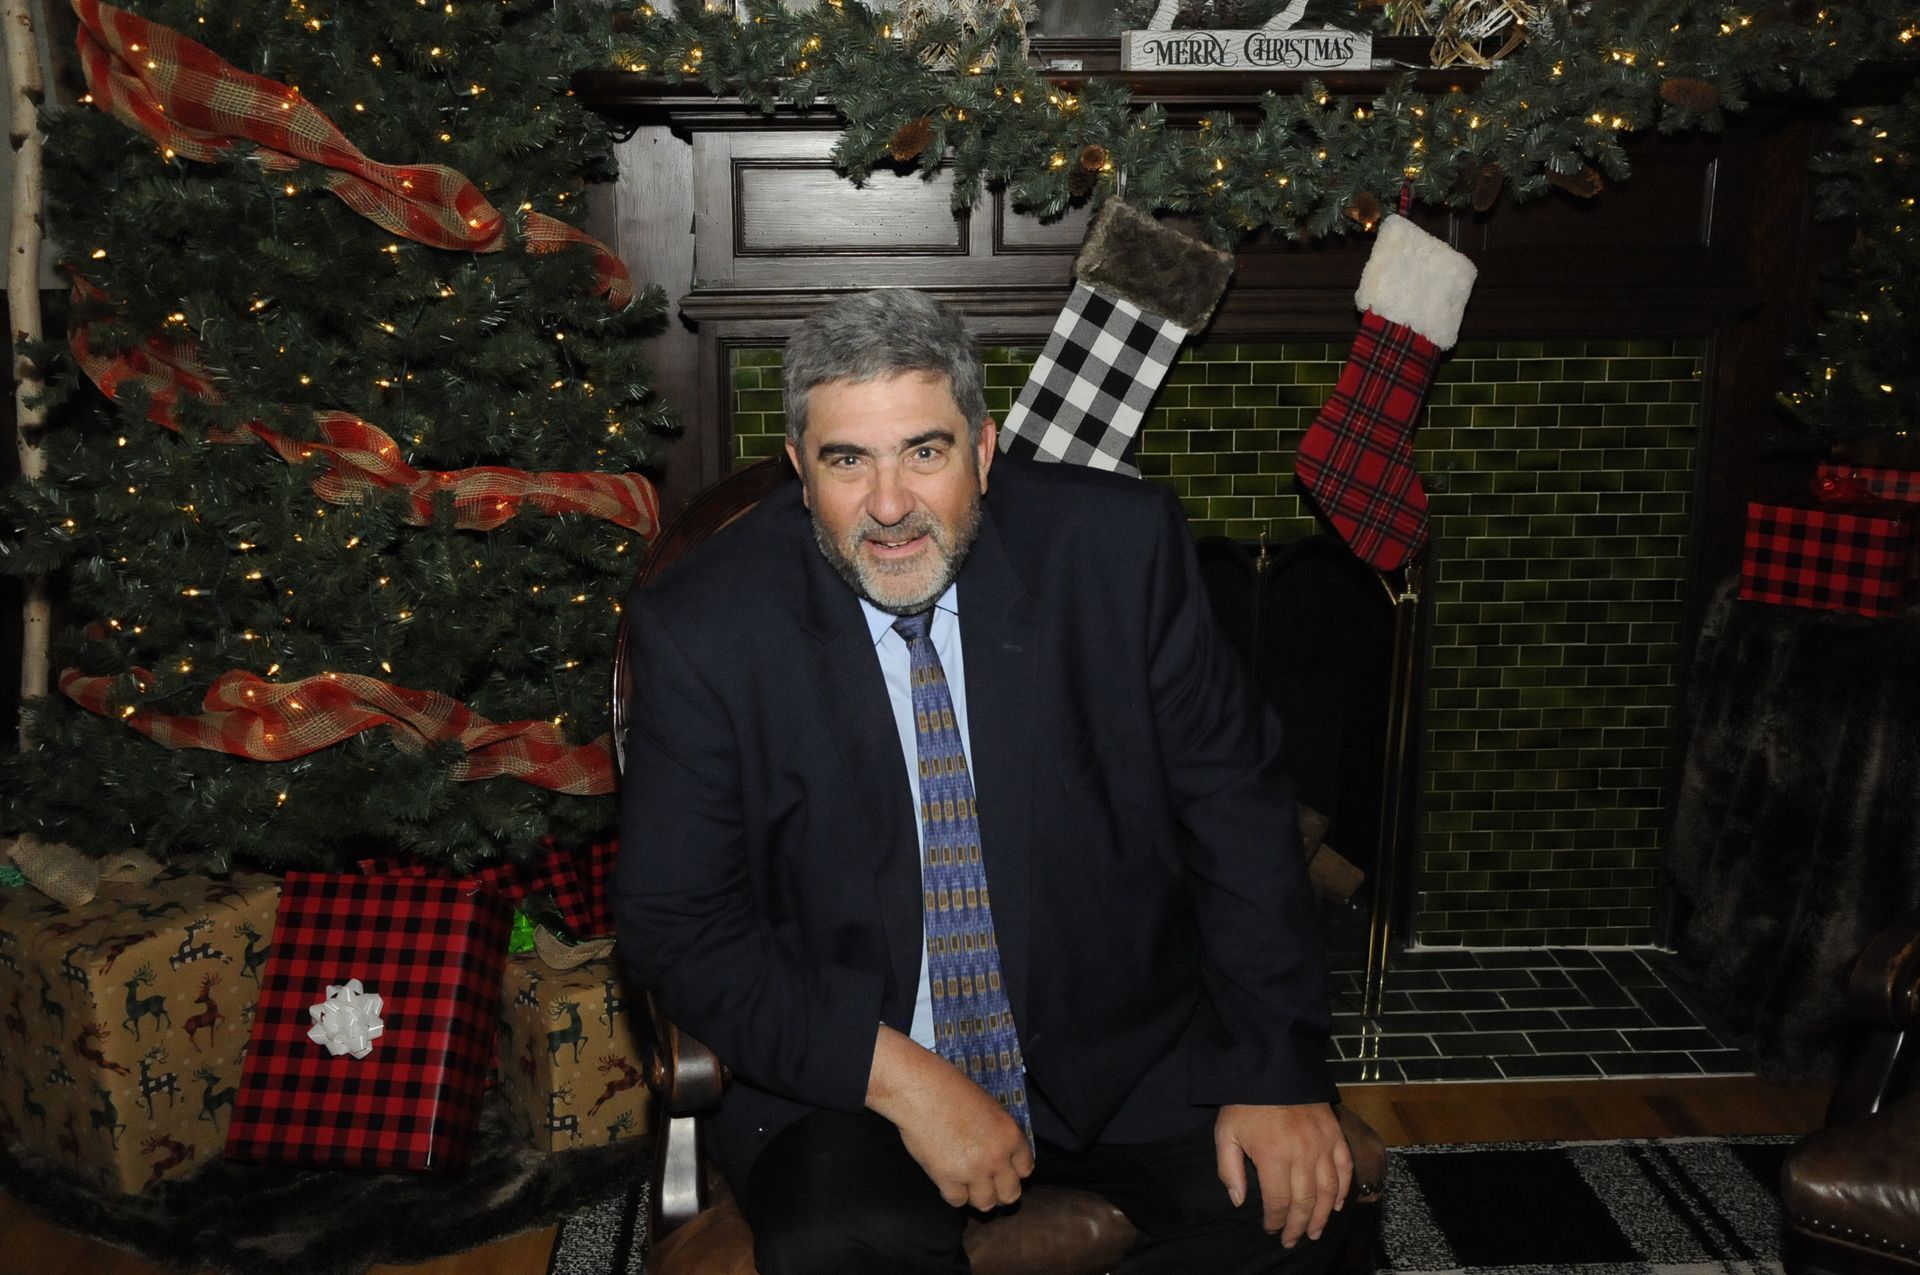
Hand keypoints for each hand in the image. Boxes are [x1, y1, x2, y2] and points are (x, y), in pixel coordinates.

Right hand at [866, 1025, 1032, 1210]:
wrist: (920, 1090)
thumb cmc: (950, 1089)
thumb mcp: (989, 1107)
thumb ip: (999, 1134)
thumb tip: (1001, 1154)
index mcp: (1010, 1135)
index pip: (1025, 1169)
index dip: (1012, 1172)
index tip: (1002, 1172)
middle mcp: (997, 1156)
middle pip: (1011, 1194)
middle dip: (999, 1192)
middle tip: (986, 1186)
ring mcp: (973, 1170)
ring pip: (985, 1204)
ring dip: (976, 1197)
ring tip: (966, 1185)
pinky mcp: (948, 1178)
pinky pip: (958, 1201)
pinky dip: (952, 1194)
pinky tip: (947, 1180)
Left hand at [1215, 1102, 1351, 1246]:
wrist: (1272, 1067)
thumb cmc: (1245, 1102)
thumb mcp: (1226, 1132)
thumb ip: (1229, 1169)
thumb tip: (1239, 1201)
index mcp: (1273, 1155)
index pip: (1278, 1201)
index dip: (1276, 1220)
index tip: (1271, 1230)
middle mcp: (1302, 1153)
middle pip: (1305, 1201)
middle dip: (1298, 1225)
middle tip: (1293, 1241)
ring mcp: (1323, 1144)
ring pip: (1328, 1190)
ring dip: (1322, 1216)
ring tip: (1315, 1232)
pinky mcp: (1335, 1134)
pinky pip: (1344, 1168)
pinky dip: (1342, 1190)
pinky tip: (1336, 1205)